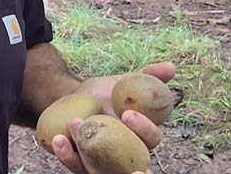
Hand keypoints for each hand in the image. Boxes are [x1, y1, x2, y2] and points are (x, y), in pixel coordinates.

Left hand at [51, 62, 175, 173]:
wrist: (74, 98)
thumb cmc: (107, 94)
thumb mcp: (125, 82)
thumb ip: (148, 75)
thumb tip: (171, 67)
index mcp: (142, 138)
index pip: (151, 139)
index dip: (145, 129)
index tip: (128, 113)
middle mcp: (126, 157)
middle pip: (133, 169)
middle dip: (132, 171)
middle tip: (116, 148)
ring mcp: (103, 165)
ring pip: (100, 172)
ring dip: (89, 154)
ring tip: (74, 125)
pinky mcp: (81, 165)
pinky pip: (76, 167)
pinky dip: (67, 156)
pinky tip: (59, 140)